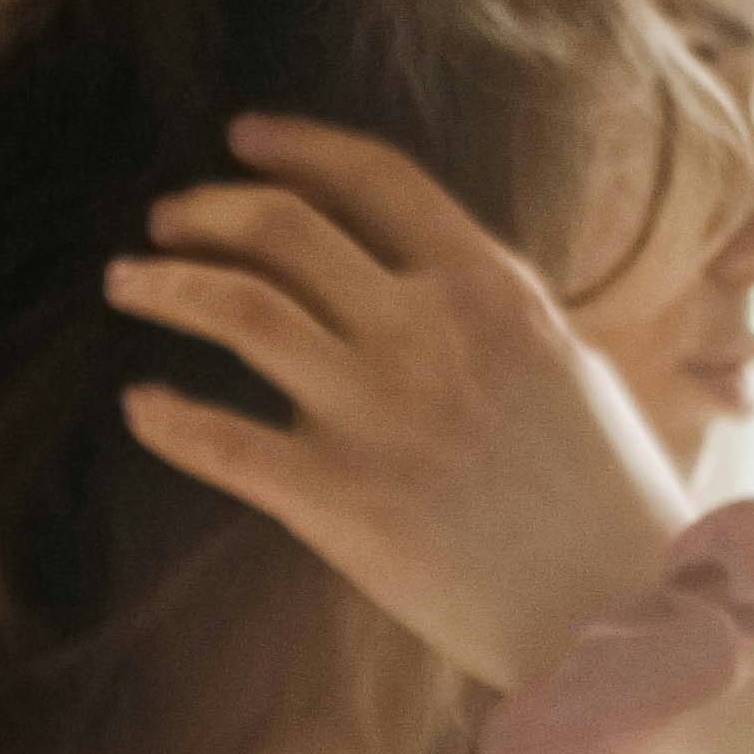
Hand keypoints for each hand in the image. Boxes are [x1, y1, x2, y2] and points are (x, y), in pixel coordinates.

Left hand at [105, 113, 690, 690]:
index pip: (373, 177)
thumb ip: (492, 311)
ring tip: (128, 284)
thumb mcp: (570, 364)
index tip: (241, 139)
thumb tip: (428, 275)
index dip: (294, 146)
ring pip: (235, 309)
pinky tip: (140, 406)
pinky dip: (165, 418)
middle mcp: (427, 332)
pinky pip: (219, 442)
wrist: (625, 614)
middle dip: (206, 210)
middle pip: (281, 228)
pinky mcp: (338, 502)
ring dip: (164, 285)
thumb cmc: (608, 499)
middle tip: (167, 221)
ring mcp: (376, 415)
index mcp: (490, 288)